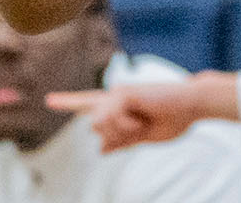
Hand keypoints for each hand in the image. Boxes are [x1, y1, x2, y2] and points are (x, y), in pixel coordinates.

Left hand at [46, 70, 238, 153]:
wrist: (191, 106)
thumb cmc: (173, 118)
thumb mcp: (145, 136)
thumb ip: (122, 141)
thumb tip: (100, 149)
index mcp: (119, 107)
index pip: (88, 104)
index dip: (68, 102)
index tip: (49, 99)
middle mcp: (114, 96)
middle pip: (95, 127)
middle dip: (116, 136)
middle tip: (141, 129)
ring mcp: (117, 92)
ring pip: (100, 124)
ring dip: (123, 131)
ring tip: (144, 122)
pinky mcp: (122, 91)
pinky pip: (110, 118)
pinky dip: (126, 126)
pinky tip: (141, 119)